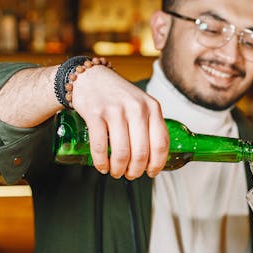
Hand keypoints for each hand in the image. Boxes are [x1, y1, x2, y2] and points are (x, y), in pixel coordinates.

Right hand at [70, 64, 168, 178]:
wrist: (90, 77)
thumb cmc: (118, 96)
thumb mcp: (141, 104)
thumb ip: (150, 124)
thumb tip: (155, 158)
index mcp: (152, 107)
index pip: (161, 143)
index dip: (157, 163)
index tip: (151, 172)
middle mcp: (136, 108)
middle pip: (141, 152)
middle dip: (136, 170)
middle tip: (130, 175)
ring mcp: (116, 110)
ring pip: (122, 152)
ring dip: (119, 169)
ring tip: (116, 172)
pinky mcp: (95, 114)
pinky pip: (100, 147)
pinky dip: (102, 162)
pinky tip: (102, 167)